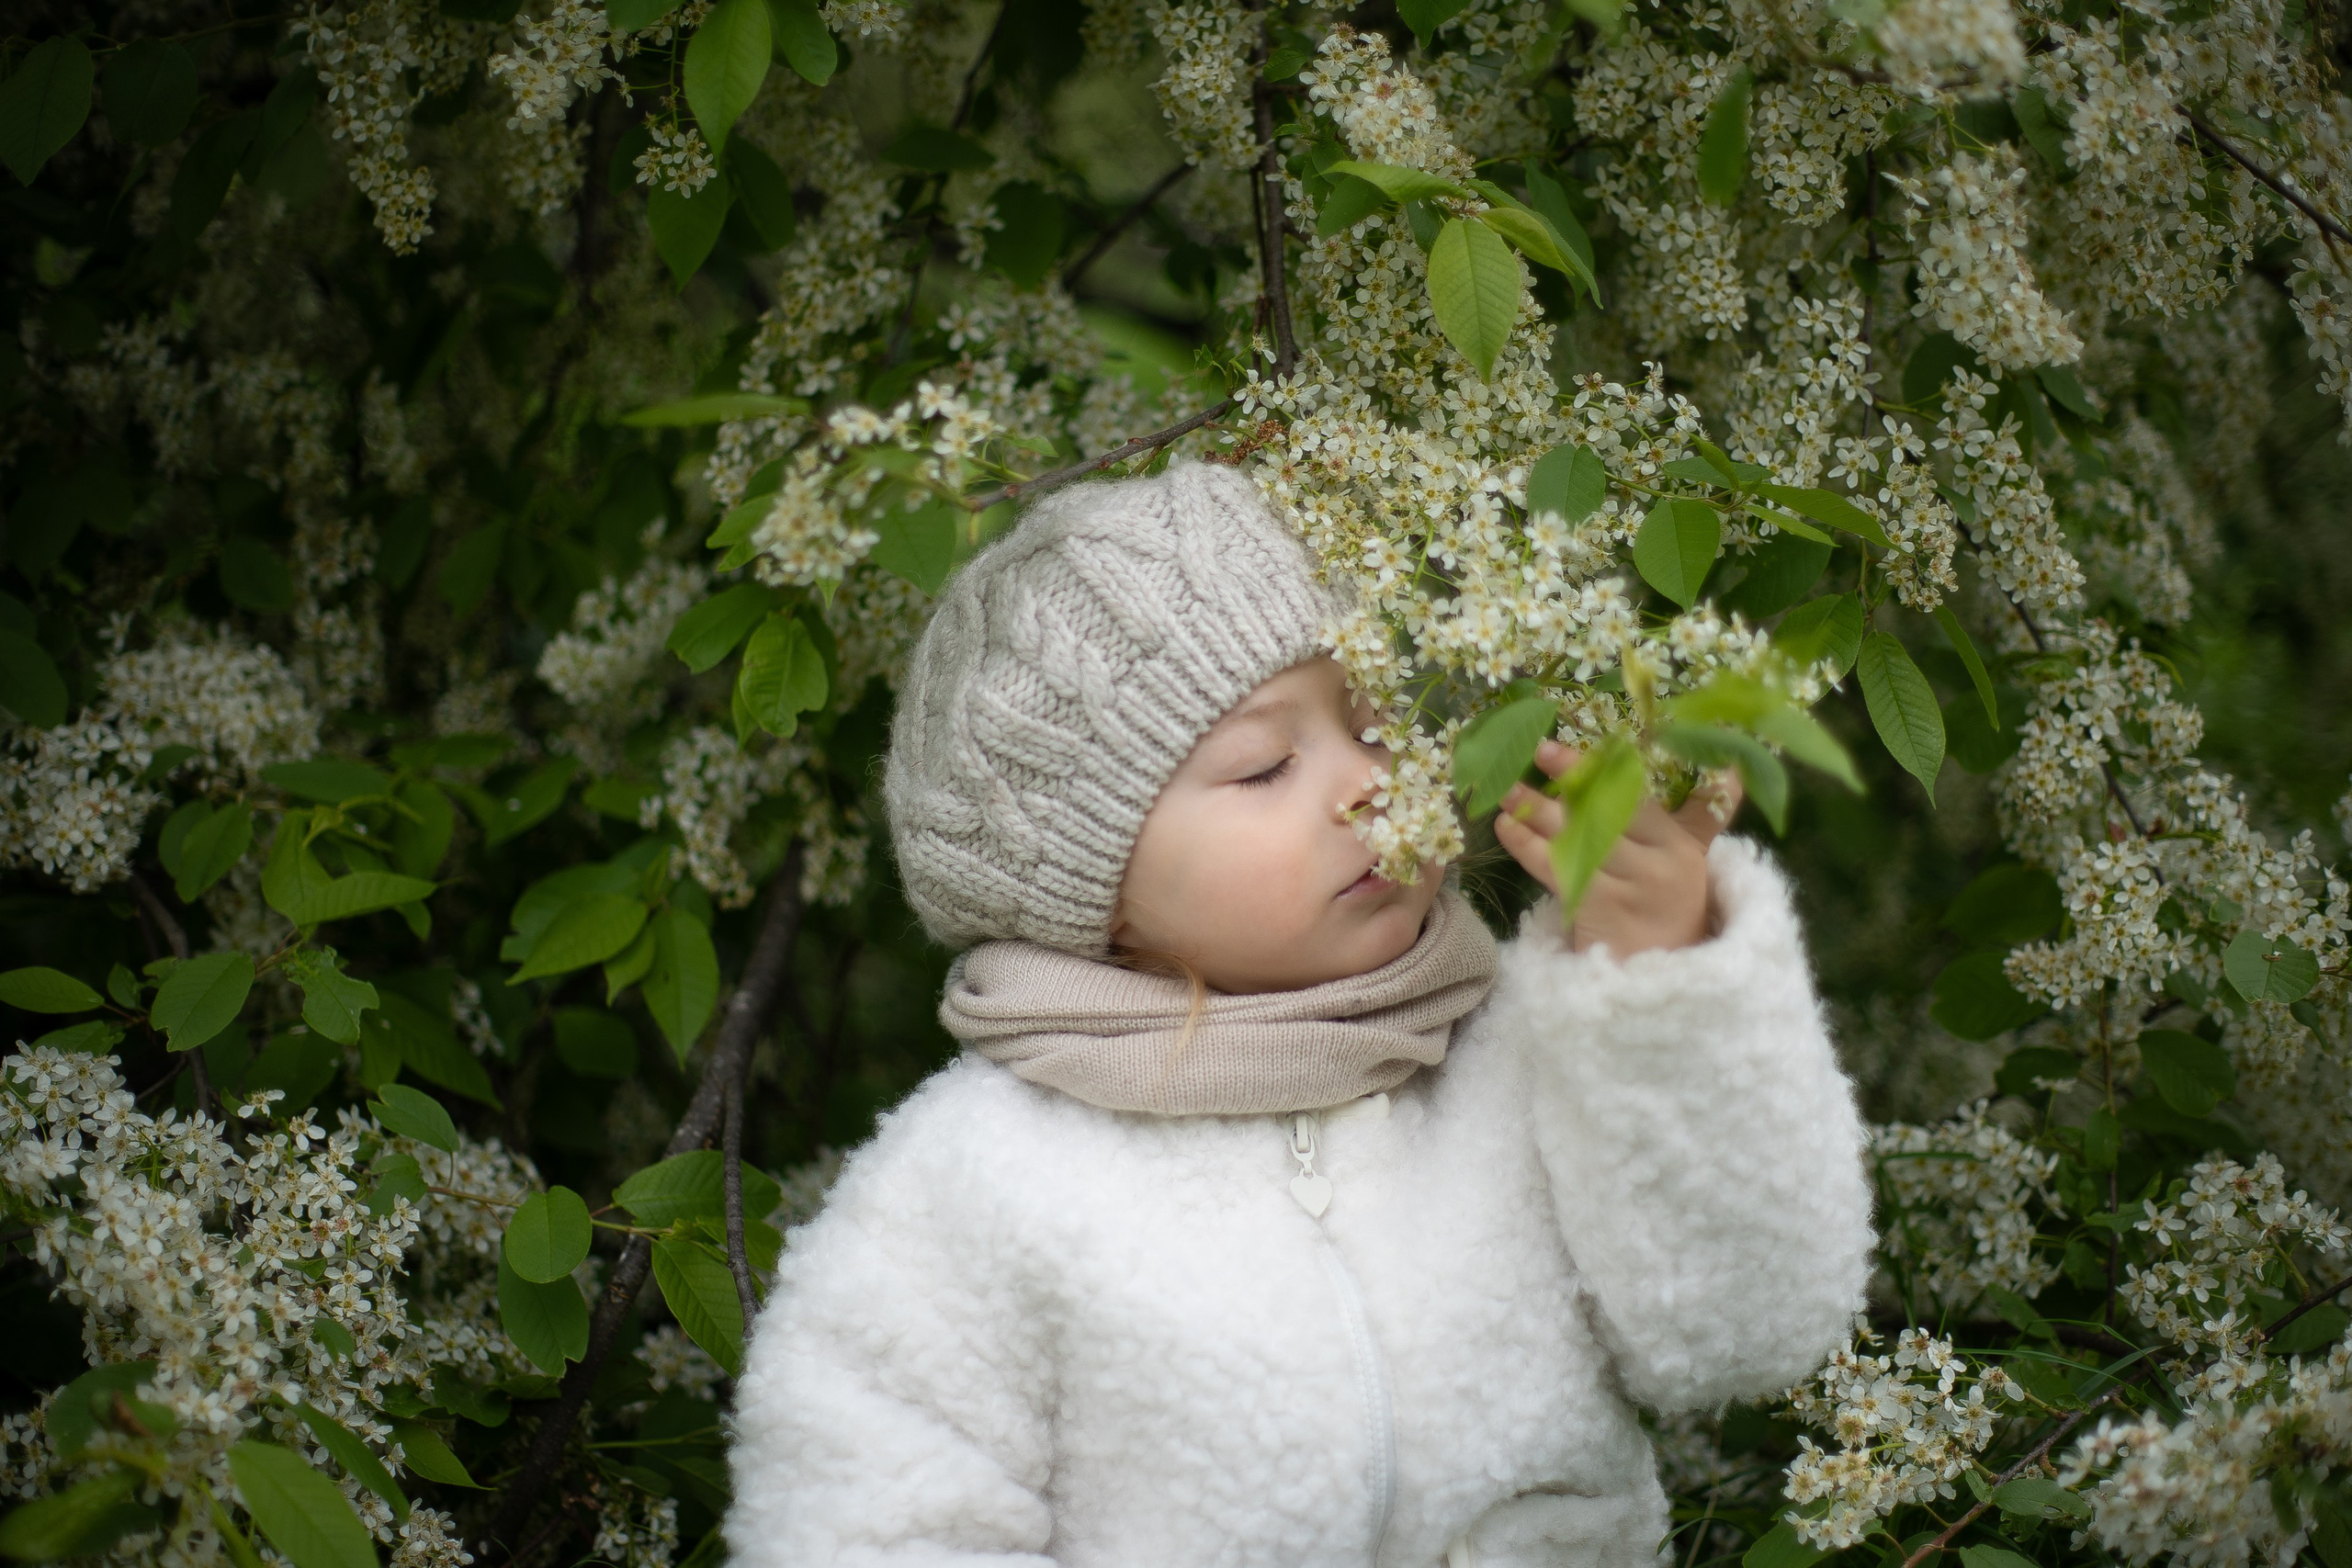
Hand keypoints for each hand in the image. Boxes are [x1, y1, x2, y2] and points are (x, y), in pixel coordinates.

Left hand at [1492, 740, 1741, 956]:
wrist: (1663, 982)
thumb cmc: (1672, 911)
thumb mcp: (1693, 863)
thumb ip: (1703, 817)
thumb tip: (1734, 770)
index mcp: (1680, 846)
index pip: (1641, 797)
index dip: (1608, 768)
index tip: (1582, 741)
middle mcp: (1657, 865)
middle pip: (1607, 811)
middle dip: (1572, 777)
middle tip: (1537, 747)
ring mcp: (1627, 889)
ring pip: (1576, 837)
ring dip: (1536, 808)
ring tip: (1505, 786)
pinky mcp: (1596, 911)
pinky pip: (1555, 869)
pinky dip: (1526, 845)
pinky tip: (1505, 826)